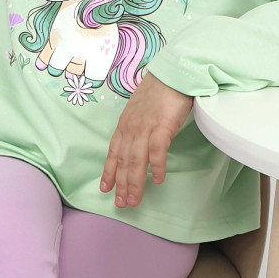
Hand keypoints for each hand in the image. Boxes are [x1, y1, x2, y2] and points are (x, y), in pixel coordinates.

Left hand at [99, 72, 193, 206]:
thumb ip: (137, 126)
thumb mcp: (140, 110)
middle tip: (121, 204)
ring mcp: (145, 127)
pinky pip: (156, 151)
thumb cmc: (160, 91)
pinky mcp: (162, 126)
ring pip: (135, 160)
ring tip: (134, 199)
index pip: (113, 152)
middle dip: (121, 184)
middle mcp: (131, 128)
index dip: (108, 172)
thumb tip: (138, 141)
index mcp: (125, 125)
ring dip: (134, 182)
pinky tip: (157, 180)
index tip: (105, 189)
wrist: (173, 74)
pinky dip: (156, 166)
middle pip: (122, 161)